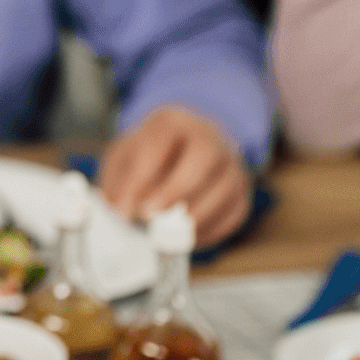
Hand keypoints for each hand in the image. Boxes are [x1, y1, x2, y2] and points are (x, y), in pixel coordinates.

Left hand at [100, 104, 250, 247]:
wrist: (180, 154)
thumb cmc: (147, 157)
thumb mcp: (122, 158)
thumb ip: (117, 181)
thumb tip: (120, 210)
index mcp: (172, 122)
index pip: (160, 141)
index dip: (140, 177)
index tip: (122, 208)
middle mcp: (208, 137)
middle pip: (205, 157)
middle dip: (175, 191)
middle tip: (148, 216)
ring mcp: (230, 163)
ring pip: (226, 187)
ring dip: (194, 215)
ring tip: (165, 233)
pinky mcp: (242, 191)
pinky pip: (235, 211)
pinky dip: (211, 229)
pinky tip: (185, 237)